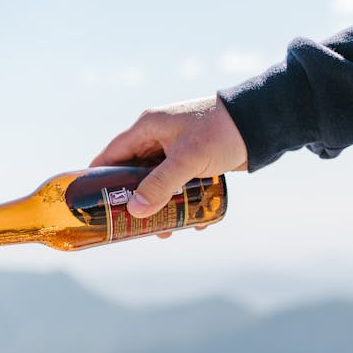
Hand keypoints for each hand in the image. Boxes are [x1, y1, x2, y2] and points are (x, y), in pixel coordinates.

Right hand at [90, 96, 247, 222]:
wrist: (262, 122)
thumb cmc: (221, 132)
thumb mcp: (188, 160)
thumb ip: (160, 185)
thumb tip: (134, 212)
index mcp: (148, 127)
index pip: (112, 154)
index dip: (98, 177)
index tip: (90, 201)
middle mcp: (158, 136)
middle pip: (133, 172)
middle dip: (132, 200)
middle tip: (129, 225)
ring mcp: (176, 148)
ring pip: (157, 181)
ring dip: (159, 205)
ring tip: (165, 230)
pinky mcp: (194, 159)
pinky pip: (178, 183)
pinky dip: (180, 201)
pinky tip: (191, 220)